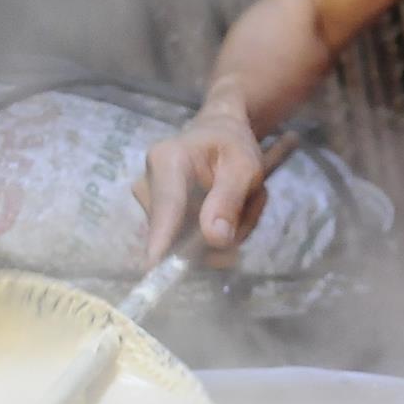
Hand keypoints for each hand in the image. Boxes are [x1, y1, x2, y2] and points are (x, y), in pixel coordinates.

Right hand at [135, 108, 265, 265]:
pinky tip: (228, 212)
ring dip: (226, 235)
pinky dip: (216, 237)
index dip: (162, 237)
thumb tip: (215, 240)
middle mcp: (148, 186)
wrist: (219, 136)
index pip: (167, 205)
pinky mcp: (159, 223)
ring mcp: (151, 207)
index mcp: (167, 161)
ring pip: (190, 245)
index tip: (153, 267)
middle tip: (255, 201)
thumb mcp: (244, 165)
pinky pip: (190, 246)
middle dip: (224, 232)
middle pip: (182, 233)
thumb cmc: (232, 144)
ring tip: (244, 201)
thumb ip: (229, 200)